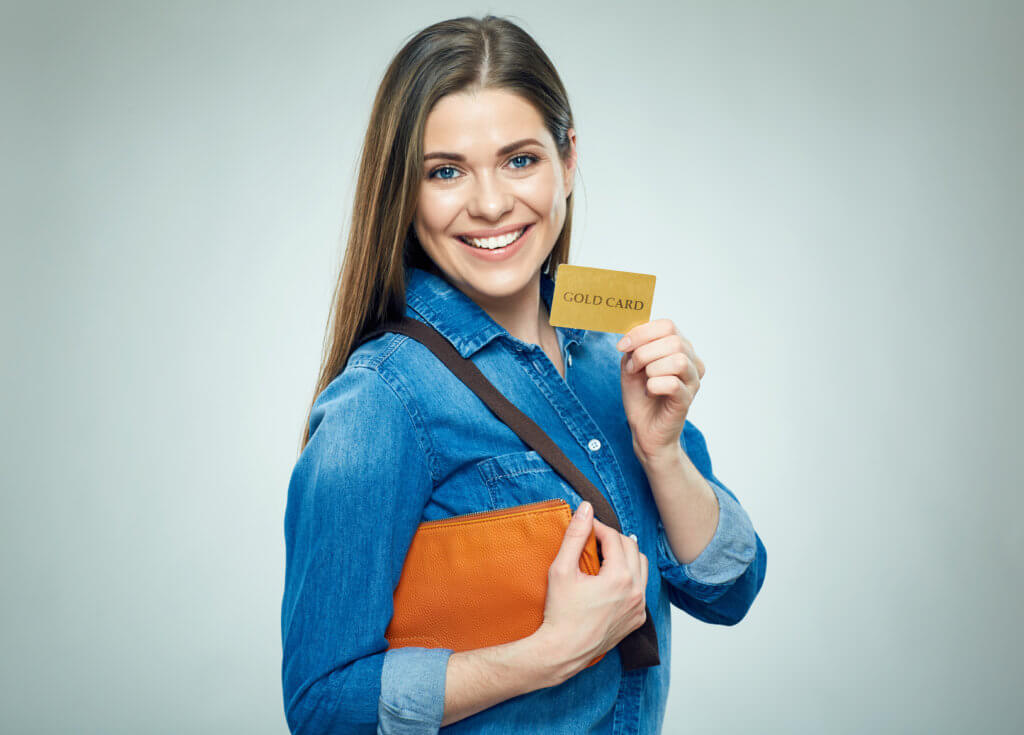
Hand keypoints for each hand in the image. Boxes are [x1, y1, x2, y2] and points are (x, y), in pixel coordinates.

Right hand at [537, 501, 647, 682]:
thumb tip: (586, 508)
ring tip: (606, 554)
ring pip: (641, 567)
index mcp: (619, 577)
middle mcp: (635, 591)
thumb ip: (575, 536)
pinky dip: (630, 578)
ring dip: (626, 555)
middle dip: (613, 538)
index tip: (585, 526)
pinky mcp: (637, 619)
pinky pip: (641, 589)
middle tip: (593, 539)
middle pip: (632, 547)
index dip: (598, 527)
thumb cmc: (560, 612)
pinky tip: (613, 579)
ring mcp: (639, 607)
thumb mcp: (562, 569)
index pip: (614, 538)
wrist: (563, 651)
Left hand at [616, 318, 705, 465]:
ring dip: (652, 368)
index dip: (642, 332)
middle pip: (674, 340)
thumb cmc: (641, 396)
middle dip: (644, 352)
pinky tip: (650, 391)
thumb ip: (634, 348)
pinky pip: (673, 383)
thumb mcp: (631, 366)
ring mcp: (692, 381)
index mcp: (680, 348)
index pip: (667, 325)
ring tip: (644, 379)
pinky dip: (655, 385)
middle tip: (633, 368)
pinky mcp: (686, 400)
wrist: (644, 429)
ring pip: (678, 359)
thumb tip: (632, 336)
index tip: (623, 346)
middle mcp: (691, 362)